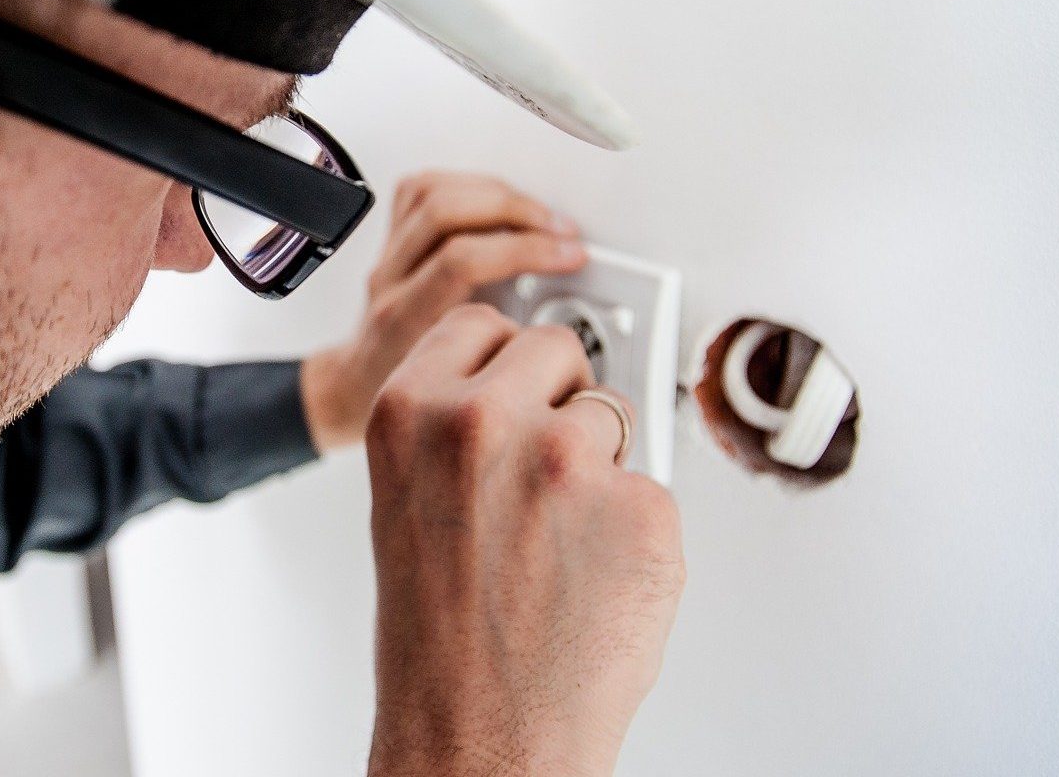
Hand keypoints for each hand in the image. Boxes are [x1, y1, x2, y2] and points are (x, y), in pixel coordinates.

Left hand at [302, 172, 585, 451]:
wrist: (358, 386)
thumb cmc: (407, 394)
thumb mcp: (463, 390)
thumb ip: (505, 360)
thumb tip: (570, 335)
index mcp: (404, 319)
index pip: (461, 260)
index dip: (524, 250)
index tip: (569, 257)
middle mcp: (389, 279)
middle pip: (445, 212)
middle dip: (517, 212)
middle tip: (562, 233)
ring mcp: (387, 255)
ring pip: (433, 192)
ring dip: (497, 194)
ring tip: (539, 215)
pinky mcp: (390, 237)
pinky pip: (421, 188)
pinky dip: (468, 184)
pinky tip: (498, 200)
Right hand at [365, 306, 684, 776]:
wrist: (479, 736)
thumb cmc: (439, 638)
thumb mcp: (405, 500)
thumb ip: (450, 428)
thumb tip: (523, 390)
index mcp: (410, 411)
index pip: (482, 323)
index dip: (504, 362)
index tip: (513, 385)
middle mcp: (483, 420)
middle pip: (555, 349)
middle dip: (559, 398)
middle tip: (543, 470)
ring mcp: (567, 459)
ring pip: (613, 413)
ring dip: (601, 463)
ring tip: (560, 540)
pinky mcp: (641, 506)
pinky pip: (652, 485)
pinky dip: (635, 528)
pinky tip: (595, 576)